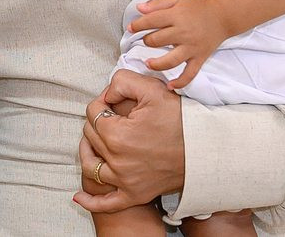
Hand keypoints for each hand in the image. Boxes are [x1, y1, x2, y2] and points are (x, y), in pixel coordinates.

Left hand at [73, 70, 184, 213]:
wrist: (205, 149)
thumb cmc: (181, 120)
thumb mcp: (152, 89)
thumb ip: (122, 81)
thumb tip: (107, 94)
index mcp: (117, 136)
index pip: (93, 111)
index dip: (102, 100)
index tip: (116, 99)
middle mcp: (116, 161)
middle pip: (90, 135)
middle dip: (98, 121)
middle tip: (115, 114)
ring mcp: (124, 181)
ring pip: (90, 165)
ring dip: (88, 151)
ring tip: (95, 141)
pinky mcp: (134, 195)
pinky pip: (106, 203)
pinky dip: (90, 200)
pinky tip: (78, 196)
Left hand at [130, 0, 227, 89]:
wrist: (222, 15)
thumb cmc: (197, 7)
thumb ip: (158, 3)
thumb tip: (139, 9)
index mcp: (176, 16)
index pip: (151, 21)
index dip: (138, 25)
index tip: (131, 28)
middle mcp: (183, 33)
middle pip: (158, 40)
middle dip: (147, 41)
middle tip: (145, 40)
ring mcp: (192, 48)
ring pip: (170, 60)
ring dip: (156, 64)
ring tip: (148, 63)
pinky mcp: (199, 58)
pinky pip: (190, 74)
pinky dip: (181, 82)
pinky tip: (170, 86)